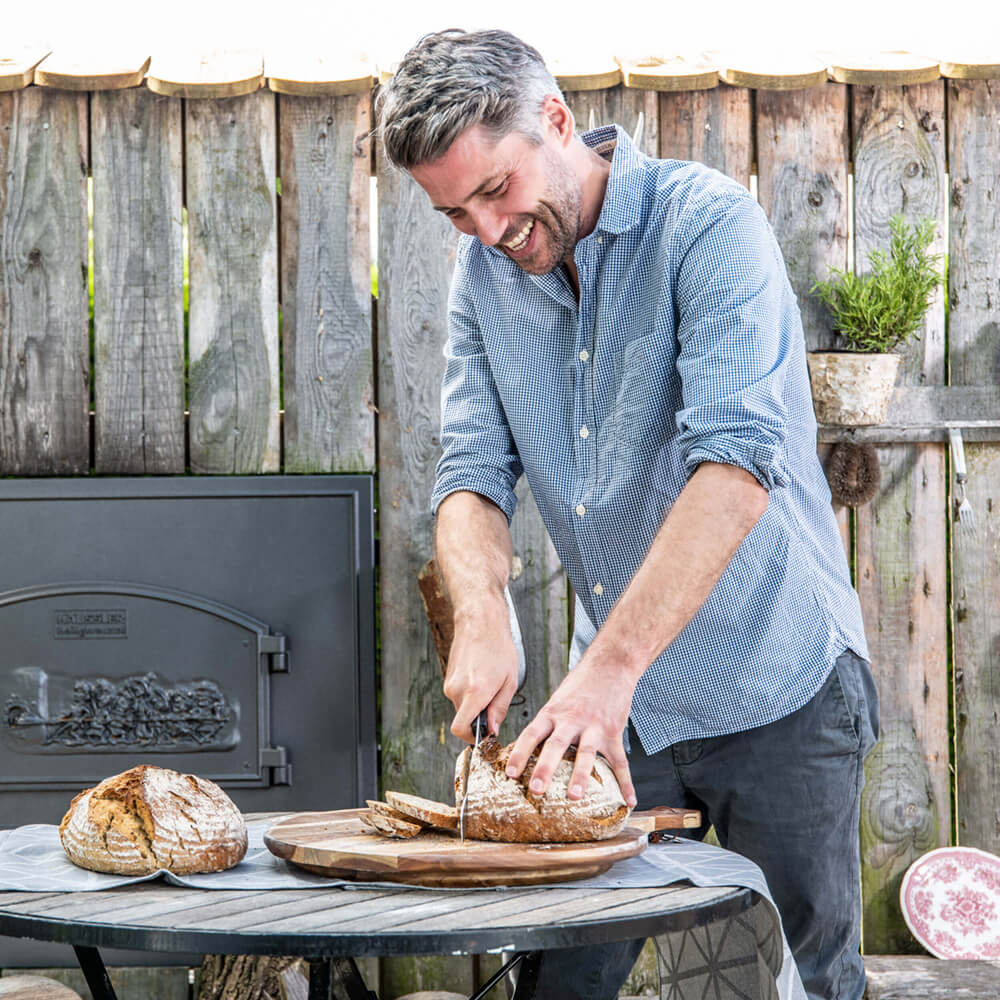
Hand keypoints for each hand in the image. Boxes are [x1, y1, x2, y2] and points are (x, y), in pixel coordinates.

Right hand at [443, 619, 519, 742]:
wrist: (480, 623)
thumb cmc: (498, 648)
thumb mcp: (509, 682)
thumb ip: (500, 709)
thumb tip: (492, 730)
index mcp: (475, 692)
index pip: (460, 729)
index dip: (472, 738)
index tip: (485, 735)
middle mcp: (457, 689)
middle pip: (464, 719)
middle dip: (479, 718)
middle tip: (495, 702)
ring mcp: (450, 683)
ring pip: (462, 707)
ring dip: (475, 704)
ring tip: (490, 684)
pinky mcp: (448, 678)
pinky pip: (459, 695)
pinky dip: (470, 694)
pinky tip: (482, 677)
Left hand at [504, 654, 637, 808]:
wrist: (610, 666)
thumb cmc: (580, 685)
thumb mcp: (557, 700)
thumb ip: (547, 724)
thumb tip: (529, 749)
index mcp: (553, 712)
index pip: (531, 734)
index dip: (519, 754)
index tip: (510, 773)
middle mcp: (571, 719)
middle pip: (555, 745)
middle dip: (545, 769)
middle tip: (536, 789)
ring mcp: (594, 726)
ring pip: (585, 753)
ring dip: (580, 776)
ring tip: (574, 796)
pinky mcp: (613, 732)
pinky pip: (620, 761)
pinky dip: (625, 783)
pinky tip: (628, 800)